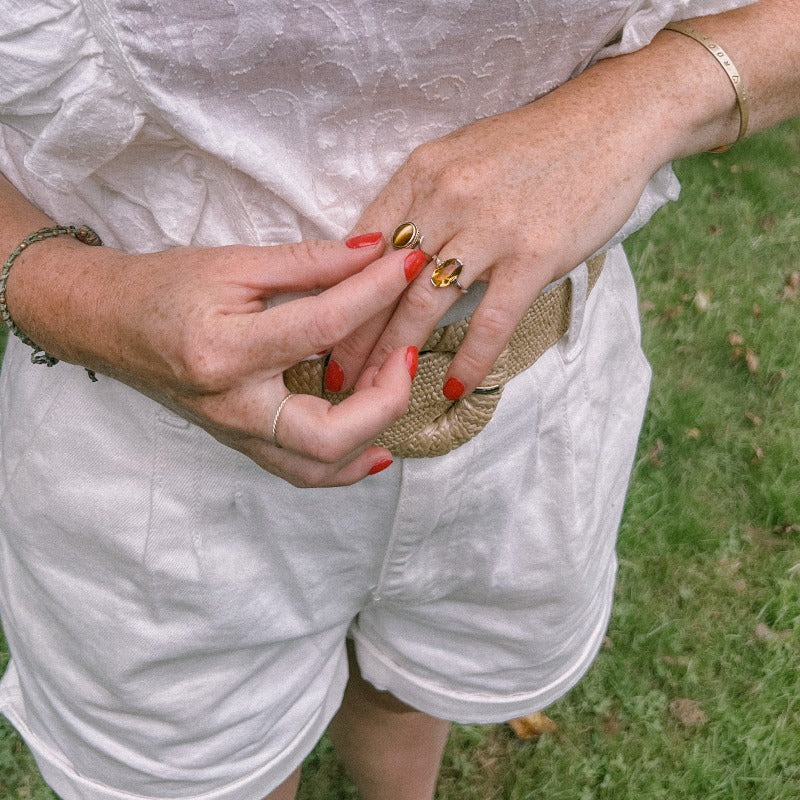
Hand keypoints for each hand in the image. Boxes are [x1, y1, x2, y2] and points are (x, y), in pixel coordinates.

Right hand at [24, 235, 421, 486]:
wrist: (108, 324)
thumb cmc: (165, 288)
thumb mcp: (234, 263)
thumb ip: (309, 262)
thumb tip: (374, 252)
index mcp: (225, 351)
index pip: (322, 325)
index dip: (376, 292)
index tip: (410, 266)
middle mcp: (232, 406)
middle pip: (327, 433)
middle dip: (385, 399)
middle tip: (407, 355)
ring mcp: (236, 433)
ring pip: (318, 467)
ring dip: (371, 436)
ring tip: (395, 392)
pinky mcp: (242, 442)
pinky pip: (302, 471)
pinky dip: (345, 461)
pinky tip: (373, 441)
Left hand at [328, 54, 670, 397]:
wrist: (608, 124)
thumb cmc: (529, 146)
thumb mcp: (458, 157)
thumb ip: (419, 202)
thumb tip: (382, 255)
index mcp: (421, 173)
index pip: (360, 244)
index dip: (334, 293)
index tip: (319, 329)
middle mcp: (448, 199)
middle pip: (384, 283)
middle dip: (354, 338)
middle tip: (334, 378)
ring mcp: (491, 229)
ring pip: (426, 305)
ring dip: (396, 356)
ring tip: (377, 393)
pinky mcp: (533, 256)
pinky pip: (491, 322)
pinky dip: (470, 361)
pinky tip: (451, 388)